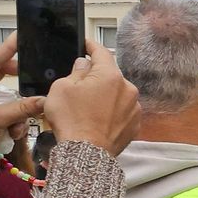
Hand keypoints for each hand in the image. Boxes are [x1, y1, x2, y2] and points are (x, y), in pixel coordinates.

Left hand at [0, 33, 45, 172]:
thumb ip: (19, 109)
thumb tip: (43, 101)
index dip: (7, 49)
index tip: (21, 37)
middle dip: (16, 88)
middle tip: (32, 80)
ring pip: (4, 98)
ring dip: (16, 112)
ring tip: (16, 127)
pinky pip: (4, 112)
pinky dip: (12, 122)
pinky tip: (12, 134)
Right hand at [42, 39, 140, 155]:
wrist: (86, 154)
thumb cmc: (72, 121)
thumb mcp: (62, 88)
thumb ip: (76, 71)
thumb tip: (84, 64)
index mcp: (111, 76)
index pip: (102, 52)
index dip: (91, 45)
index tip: (86, 44)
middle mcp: (128, 89)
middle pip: (110, 75)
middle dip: (95, 76)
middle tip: (78, 84)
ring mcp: (134, 108)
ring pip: (116, 93)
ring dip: (104, 95)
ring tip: (87, 107)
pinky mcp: (134, 124)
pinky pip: (121, 110)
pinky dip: (111, 111)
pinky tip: (97, 118)